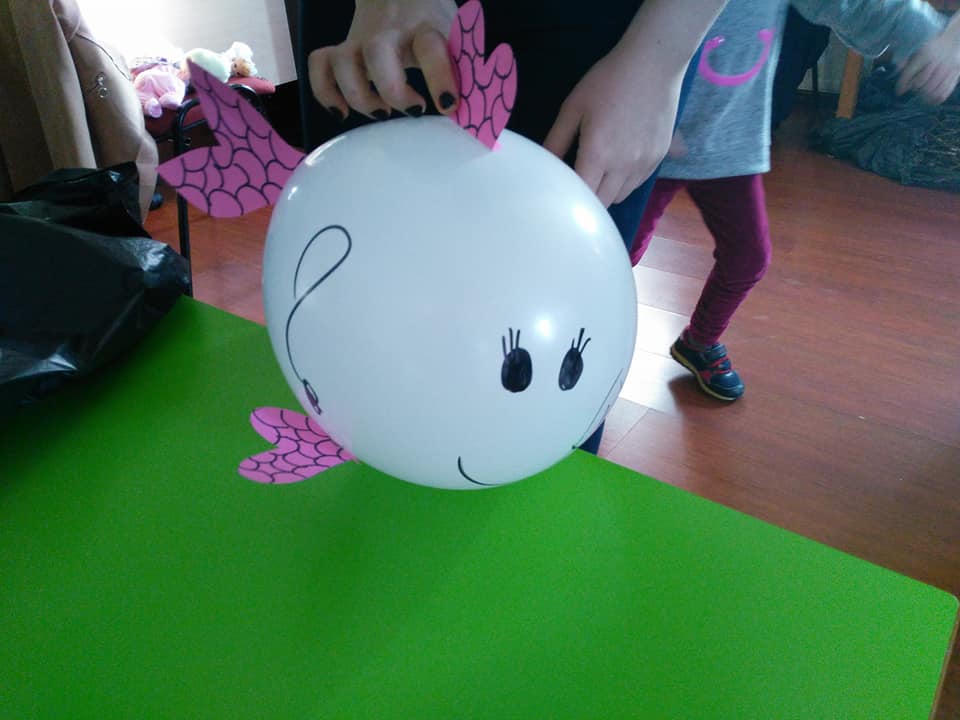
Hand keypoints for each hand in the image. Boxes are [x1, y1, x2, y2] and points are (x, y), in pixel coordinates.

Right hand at [308, 0, 458, 119]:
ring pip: (343, 64)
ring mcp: (359, 40)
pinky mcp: (341, 50)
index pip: (430, 48)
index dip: (440, 78)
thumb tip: (477, 111)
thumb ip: (464, 69)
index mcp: (424, 28)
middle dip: (393, 90)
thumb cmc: (431, 25)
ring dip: (360, 96)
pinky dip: (325, 93)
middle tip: (415, 110)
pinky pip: (319, 66)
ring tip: (382, 112)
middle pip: (377, 54)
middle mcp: (387, 32)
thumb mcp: (454, 38)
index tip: (449, 105)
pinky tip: (343, 112)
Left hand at [544, 43, 682, 206]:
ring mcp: (644, 164)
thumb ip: (556, 141)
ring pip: (620, 196)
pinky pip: (637, 183)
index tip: (561, 191)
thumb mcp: (573, 107)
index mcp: (598, 154)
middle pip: (601, 203)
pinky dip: (624, 181)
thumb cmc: (607, 80)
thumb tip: (543, 165)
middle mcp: (623, 166)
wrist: (654, 63)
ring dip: (606, 191)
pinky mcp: (659, 158)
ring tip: (598, 171)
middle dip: (587, 198)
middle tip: (577, 183)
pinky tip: (618, 162)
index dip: (570, 197)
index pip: (581, 195)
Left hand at [896, 19, 959, 105]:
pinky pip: (946, 90)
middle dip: (915, 89)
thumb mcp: (919, 50)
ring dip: (925, 96)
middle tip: (913, 91)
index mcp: (925, 54)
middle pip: (921, 82)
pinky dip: (937, 98)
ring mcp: (948, 68)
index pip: (910, 72)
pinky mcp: (956, 73)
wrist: (955, 41)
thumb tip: (898, 67)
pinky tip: (932, 101)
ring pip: (933, 88)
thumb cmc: (933, 48)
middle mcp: (936, 61)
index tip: (899, 92)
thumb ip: (907, 60)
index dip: (902, 84)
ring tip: (922, 97)